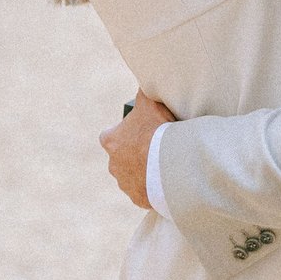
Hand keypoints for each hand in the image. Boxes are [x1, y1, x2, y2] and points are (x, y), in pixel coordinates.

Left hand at [99, 91, 174, 210]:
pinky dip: (153, 187)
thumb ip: (142, 93)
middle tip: (155, 147)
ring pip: (133, 176)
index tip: (139, 130)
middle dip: (135, 153)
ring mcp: (125, 184)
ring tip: (163, 164)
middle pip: (121, 158)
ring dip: (144, 171)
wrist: (170, 163)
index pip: (110, 135)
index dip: (124, 132)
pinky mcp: (138, 198)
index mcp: (111, 141)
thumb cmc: (156, 131)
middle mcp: (113, 165)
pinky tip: (166, 179)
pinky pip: (145, 192)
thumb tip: (143, 80)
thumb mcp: (149, 102)